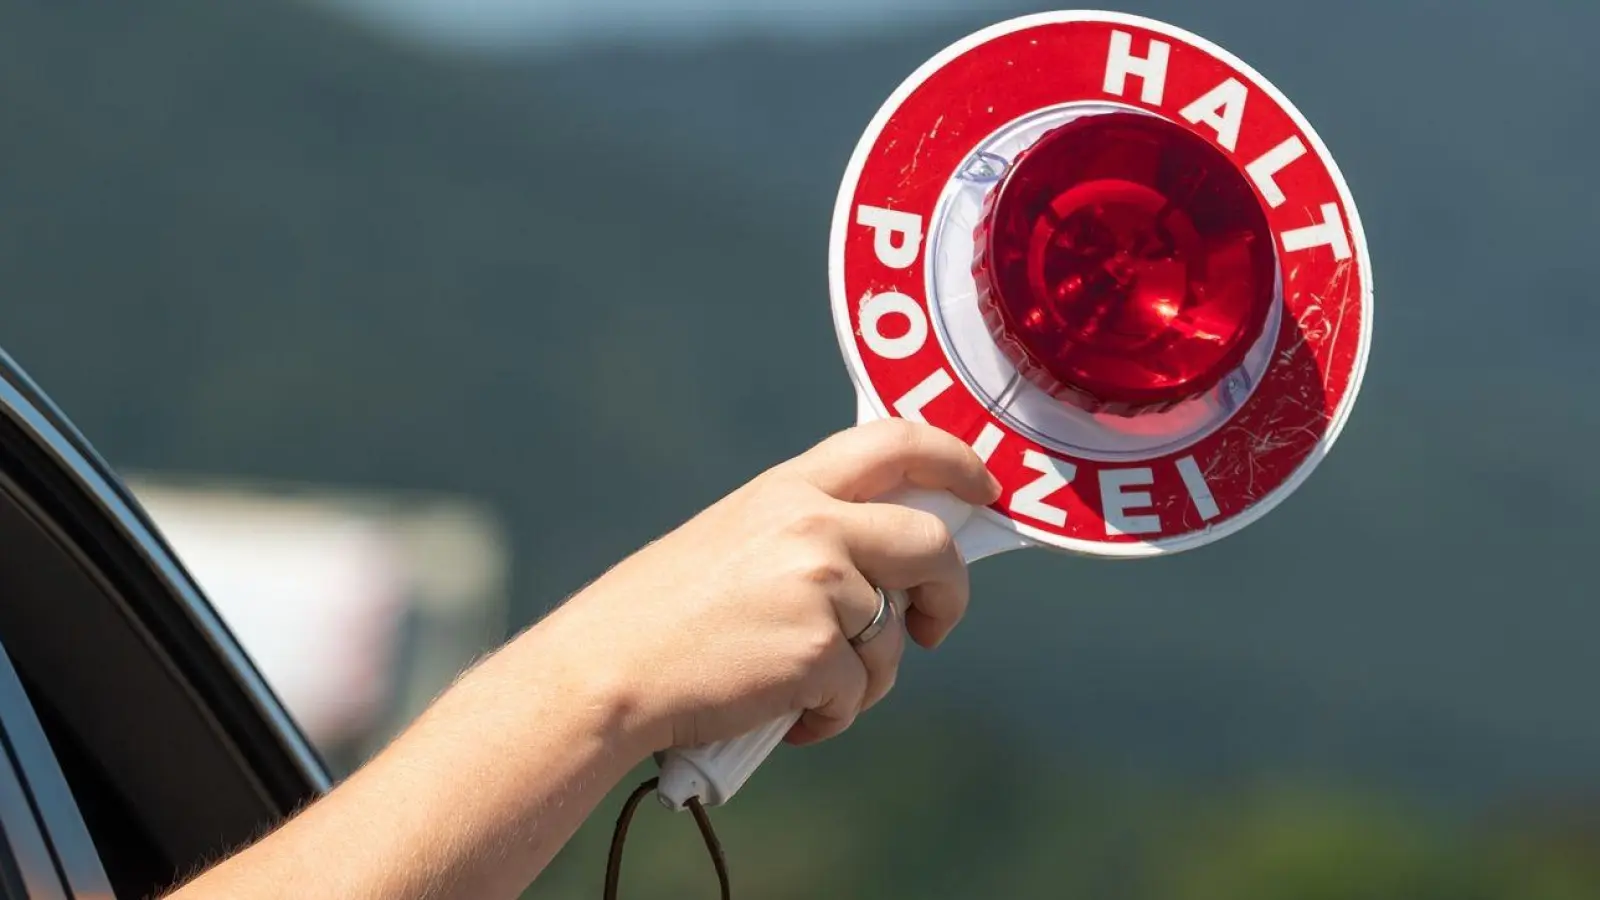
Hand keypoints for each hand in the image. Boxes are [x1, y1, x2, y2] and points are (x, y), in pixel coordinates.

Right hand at [527, 419, 1001, 755]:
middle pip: (930, 544)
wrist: (607, 671)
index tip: (984, 489)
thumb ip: (808, 533)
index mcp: (789, 487)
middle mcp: (813, 523)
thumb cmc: (661, 617)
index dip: (956, 460)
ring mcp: (820, 585)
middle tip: (932, 625)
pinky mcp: (819, 650)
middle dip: (948, 593)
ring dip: (863, 678)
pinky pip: (859, 692)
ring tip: (800, 689)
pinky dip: (829, 717)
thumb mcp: (736, 538)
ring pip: (893, 638)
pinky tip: (782, 716)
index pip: (896, 442)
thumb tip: (885, 567)